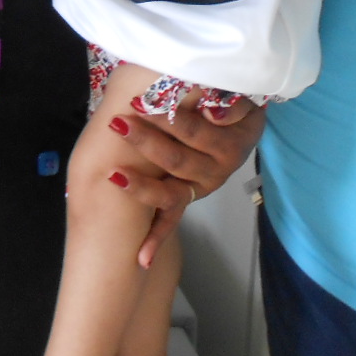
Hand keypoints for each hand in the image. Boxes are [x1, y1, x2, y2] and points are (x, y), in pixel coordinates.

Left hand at [108, 100, 264, 267]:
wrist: (240, 121)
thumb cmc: (233, 102)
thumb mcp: (241, 97)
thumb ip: (231, 103)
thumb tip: (212, 113)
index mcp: (229, 145)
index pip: (194, 131)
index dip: (167, 118)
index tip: (138, 102)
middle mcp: (217, 171)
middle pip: (176, 160)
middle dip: (145, 142)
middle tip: (118, 123)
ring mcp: (201, 187)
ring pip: (170, 194)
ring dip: (141, 187)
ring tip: (114, 175)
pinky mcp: (189, 197)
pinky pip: (172, 219)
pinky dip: (157, 239)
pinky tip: (142, 259)